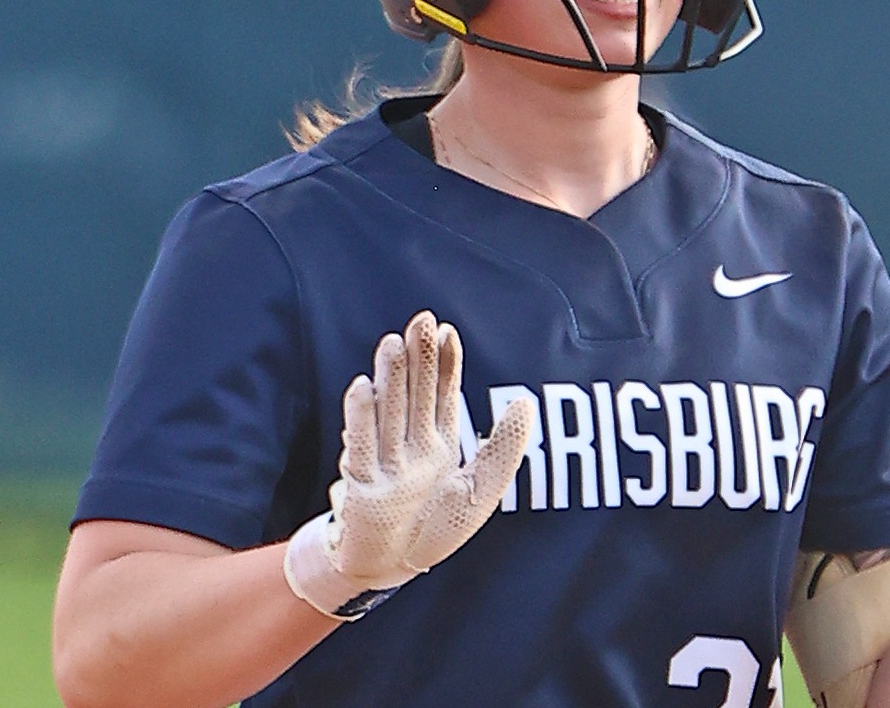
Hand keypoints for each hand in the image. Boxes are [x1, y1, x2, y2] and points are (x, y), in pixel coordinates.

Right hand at [284, 310, 534, 618]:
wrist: (393, 568)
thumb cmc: (435, 530)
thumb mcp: (482, 488)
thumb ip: (504, 446)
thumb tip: (527, 403)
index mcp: (438, 443)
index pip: (442, 395)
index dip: (444, 364)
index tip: (448, 330)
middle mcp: (411, 446)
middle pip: (414, 395)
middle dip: (416, 359)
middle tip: (420, 320)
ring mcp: (385, 463)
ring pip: (389, 413)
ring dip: (389, 379)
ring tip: (392, 343)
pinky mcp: (363, 485)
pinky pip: (362, 447)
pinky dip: (361, 418)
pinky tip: (363, 386)